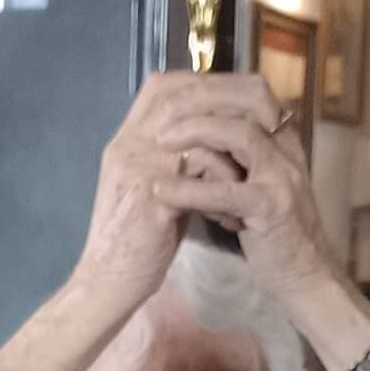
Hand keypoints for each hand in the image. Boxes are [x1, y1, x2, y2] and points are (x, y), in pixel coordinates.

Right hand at [68, 73, 248, 315]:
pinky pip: (203, 168)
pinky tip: (231, 212)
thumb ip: (170, 162)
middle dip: (229, 104)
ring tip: (247, 178)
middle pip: (183, 96)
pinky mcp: (153, 196)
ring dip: (232, 151)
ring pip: (200, 130)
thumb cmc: (133, 244)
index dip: (202, 85)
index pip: (162, 86)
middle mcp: (128, 146)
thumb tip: (207, 141)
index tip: (233, 103)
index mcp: (125, 142)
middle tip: (261, 122)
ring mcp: (138, 167)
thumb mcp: (149, 191)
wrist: (108, 285)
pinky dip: (225, 185)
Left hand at [146, 74, 342, 300]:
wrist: (303, 275)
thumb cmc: (271, 233)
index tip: (173, 97)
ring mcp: (281, 176)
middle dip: (200, 100)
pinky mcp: (271, 208)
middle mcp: (286, 149)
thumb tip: (192, 143)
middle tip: (161, 112)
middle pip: (246, 101)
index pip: (249, 92)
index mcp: (281, 141)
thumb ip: (230, 162)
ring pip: (239, 134)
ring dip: (195, 132)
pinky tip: (162, 191)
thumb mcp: (251, 186)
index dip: (211, 88)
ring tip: (159, 141)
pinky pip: (226, 190)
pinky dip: (190, 189)